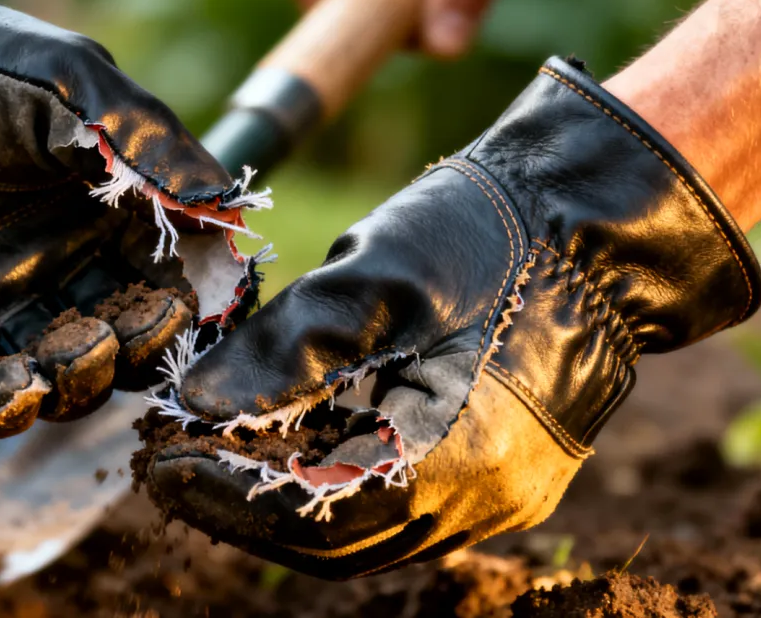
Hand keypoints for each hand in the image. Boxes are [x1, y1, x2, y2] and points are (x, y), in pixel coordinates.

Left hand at [0, 0, 268, 438]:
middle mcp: (55, 268)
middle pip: (124, 341)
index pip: (169, 280)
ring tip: (89, 343)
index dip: (195, 301)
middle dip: (145, 345)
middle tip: (143, 323)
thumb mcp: (78, 86)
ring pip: (59, 378)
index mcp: (101, 217)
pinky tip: (24, 387)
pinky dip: (4, 407)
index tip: (209, 304)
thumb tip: (229, 210)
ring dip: (86, 379)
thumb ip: (153, 146)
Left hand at [143, 57, 760, 578]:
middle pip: (332, 536)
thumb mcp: (377, 278)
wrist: (602, 223)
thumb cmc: (493, 237)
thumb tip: (193, 402)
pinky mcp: (506, 471)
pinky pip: (403, 502)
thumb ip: (284, 349)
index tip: (157, 457)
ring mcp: (500, 494)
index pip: (306, 515)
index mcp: (450, 461)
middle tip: (172, 457)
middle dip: (243, 500)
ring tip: (219, 446)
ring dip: (287, 493)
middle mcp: (480, 501)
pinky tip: (293, 439)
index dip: (221, 493)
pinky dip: (338, 480)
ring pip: (365, 524)